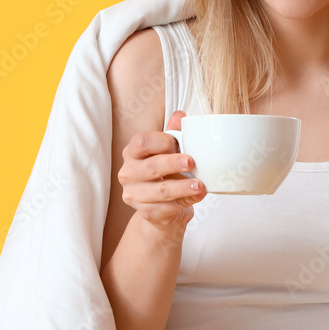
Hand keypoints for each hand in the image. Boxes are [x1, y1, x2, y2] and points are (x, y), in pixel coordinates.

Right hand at [118, 110, 206, 234]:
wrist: (163, 208)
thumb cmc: (165, 173)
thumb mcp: (169, 152)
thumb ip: (173, 134)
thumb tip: (181, 115)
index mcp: (132, 153)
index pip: (141, 142)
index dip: (161, 141)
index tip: (178, 143)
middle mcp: (129, 174)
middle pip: (151, 167)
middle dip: (172, 164)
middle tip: (191, 162)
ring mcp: (136, 196)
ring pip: (160, 191)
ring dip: (182, 187)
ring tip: (200, 185)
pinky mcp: (147, 213)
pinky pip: (168, 208)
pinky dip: (185, 202)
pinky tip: (198, 196)